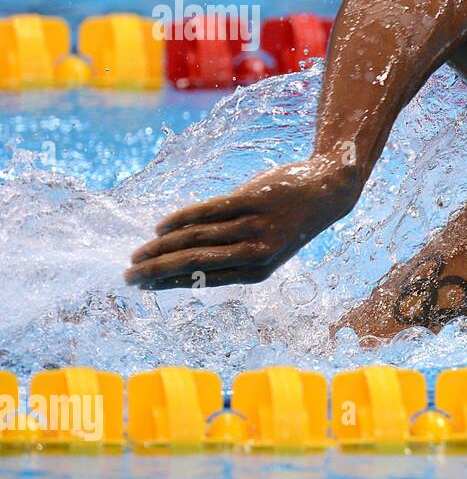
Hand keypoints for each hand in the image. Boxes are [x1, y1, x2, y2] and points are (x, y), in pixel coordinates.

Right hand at [125, 157, 357, 289]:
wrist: (327, 192)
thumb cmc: (288, 222)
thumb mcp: (265, 247)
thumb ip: (230, 254)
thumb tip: (181, 263)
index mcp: (258, 271)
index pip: (204, 281)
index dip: (170, 284)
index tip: (143, 287)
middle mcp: (257, 253)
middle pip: (195, 263)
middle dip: (157, 271)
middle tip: (128, 276)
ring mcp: (255, 226)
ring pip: (197, 238)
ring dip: (162, 246)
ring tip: (139, 252)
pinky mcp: (253, 200)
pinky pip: (209, 210)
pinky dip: (182, 219)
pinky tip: (161, 227)